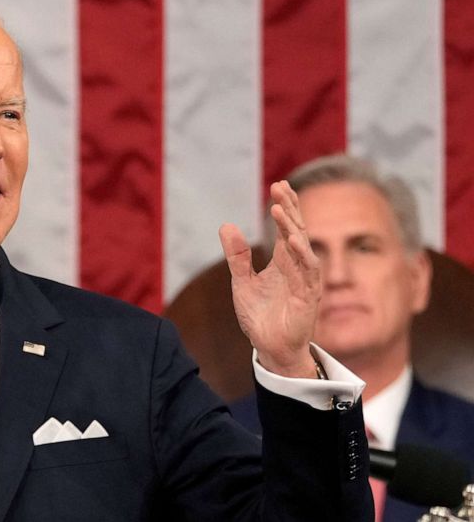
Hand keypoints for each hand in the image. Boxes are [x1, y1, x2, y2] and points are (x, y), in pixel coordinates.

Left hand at [218, 181, 319, 377]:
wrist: (269, 348)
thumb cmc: (260, 316)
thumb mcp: (241, 282)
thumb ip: (236, 256)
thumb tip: (226, 225)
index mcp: (283, 262)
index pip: (286, 228)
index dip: (285, 207)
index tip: (279, 184)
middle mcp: (297, 268)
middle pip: (297, 231)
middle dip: (290, 209)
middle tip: (281, 187)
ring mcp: (305, 282)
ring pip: (303, 249)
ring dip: (292, 228)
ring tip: (280, 210)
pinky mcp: (307, 298)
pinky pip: (306, 273)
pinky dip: (299, 256)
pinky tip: (290, 241)